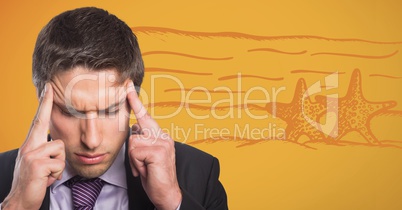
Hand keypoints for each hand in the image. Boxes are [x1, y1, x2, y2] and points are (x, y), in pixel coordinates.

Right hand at [2, 83, 64, 209]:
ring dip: (59, 164)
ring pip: (60, 149)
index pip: (38, 121)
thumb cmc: (32, 181)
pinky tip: (46, 179)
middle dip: (46, 103)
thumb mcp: (38, 162)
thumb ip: (45, 150)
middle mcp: (29, 146)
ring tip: (48, 173)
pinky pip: (59, 164)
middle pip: (42, 122)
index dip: (43, 105)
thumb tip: (57, 143)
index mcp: (30, 144)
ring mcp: (31, 154)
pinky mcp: (36, 164)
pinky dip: (56, 174)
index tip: (47, 89)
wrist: (20, 200)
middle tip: (49, 86)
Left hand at [126, 81, 181, 209]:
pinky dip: (137, 164)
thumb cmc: (155, 175)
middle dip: (134, 151)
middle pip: (134, 132)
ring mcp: (162, 142)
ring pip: (133, 143)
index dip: (135, 102)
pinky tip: (147, 170)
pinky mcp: (158, 151)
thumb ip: (142, 140)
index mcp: (161, 136)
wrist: (167, 193)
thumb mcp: (146, 156)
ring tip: (146, 168)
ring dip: (135, 160)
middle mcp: (163, 136)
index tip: (127, 87)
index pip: (146, 116)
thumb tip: (134, 127)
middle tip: (146, 165)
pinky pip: (135, 152)